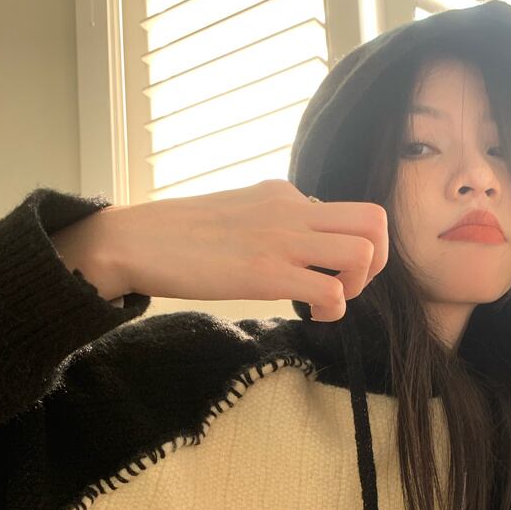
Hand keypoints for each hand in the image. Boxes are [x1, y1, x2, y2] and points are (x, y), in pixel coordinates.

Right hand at [106, 179, 388, 321]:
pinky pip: (331, 293)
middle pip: (375, 222)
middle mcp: (292, 209)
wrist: (134, 240)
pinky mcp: (266, 273)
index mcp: (284, 193)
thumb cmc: (180, 234)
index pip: (352, 210)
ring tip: (326, 303)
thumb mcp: (238, 211)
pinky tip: (308, 316)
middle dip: (376, 263)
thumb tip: (296, 244)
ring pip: (363, 255)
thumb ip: (273, 220)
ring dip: (356, 288)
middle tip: (347, 287)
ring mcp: (282, 240)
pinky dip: (332, 311)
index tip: (335, 270)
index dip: (358, 245)